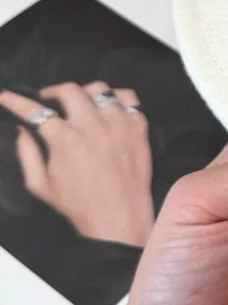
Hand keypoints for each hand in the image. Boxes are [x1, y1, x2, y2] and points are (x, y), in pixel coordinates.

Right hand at [0, 82, 153, 246]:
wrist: (119, 215)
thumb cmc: (79, 204)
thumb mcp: (40, 185)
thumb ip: (27, 154)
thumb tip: (22, 129)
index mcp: (66, 140)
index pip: (35, 110)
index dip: (15, 101)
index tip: (6, 96)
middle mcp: (93, 126)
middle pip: (69, 90)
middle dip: (53, 92)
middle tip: (49, 102)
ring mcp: (119, 123)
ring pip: (100, 89)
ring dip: (85, 93)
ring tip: (80, 104)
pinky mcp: (138, 127)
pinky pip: (128, 97)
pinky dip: (116, 97)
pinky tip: (108, 107)